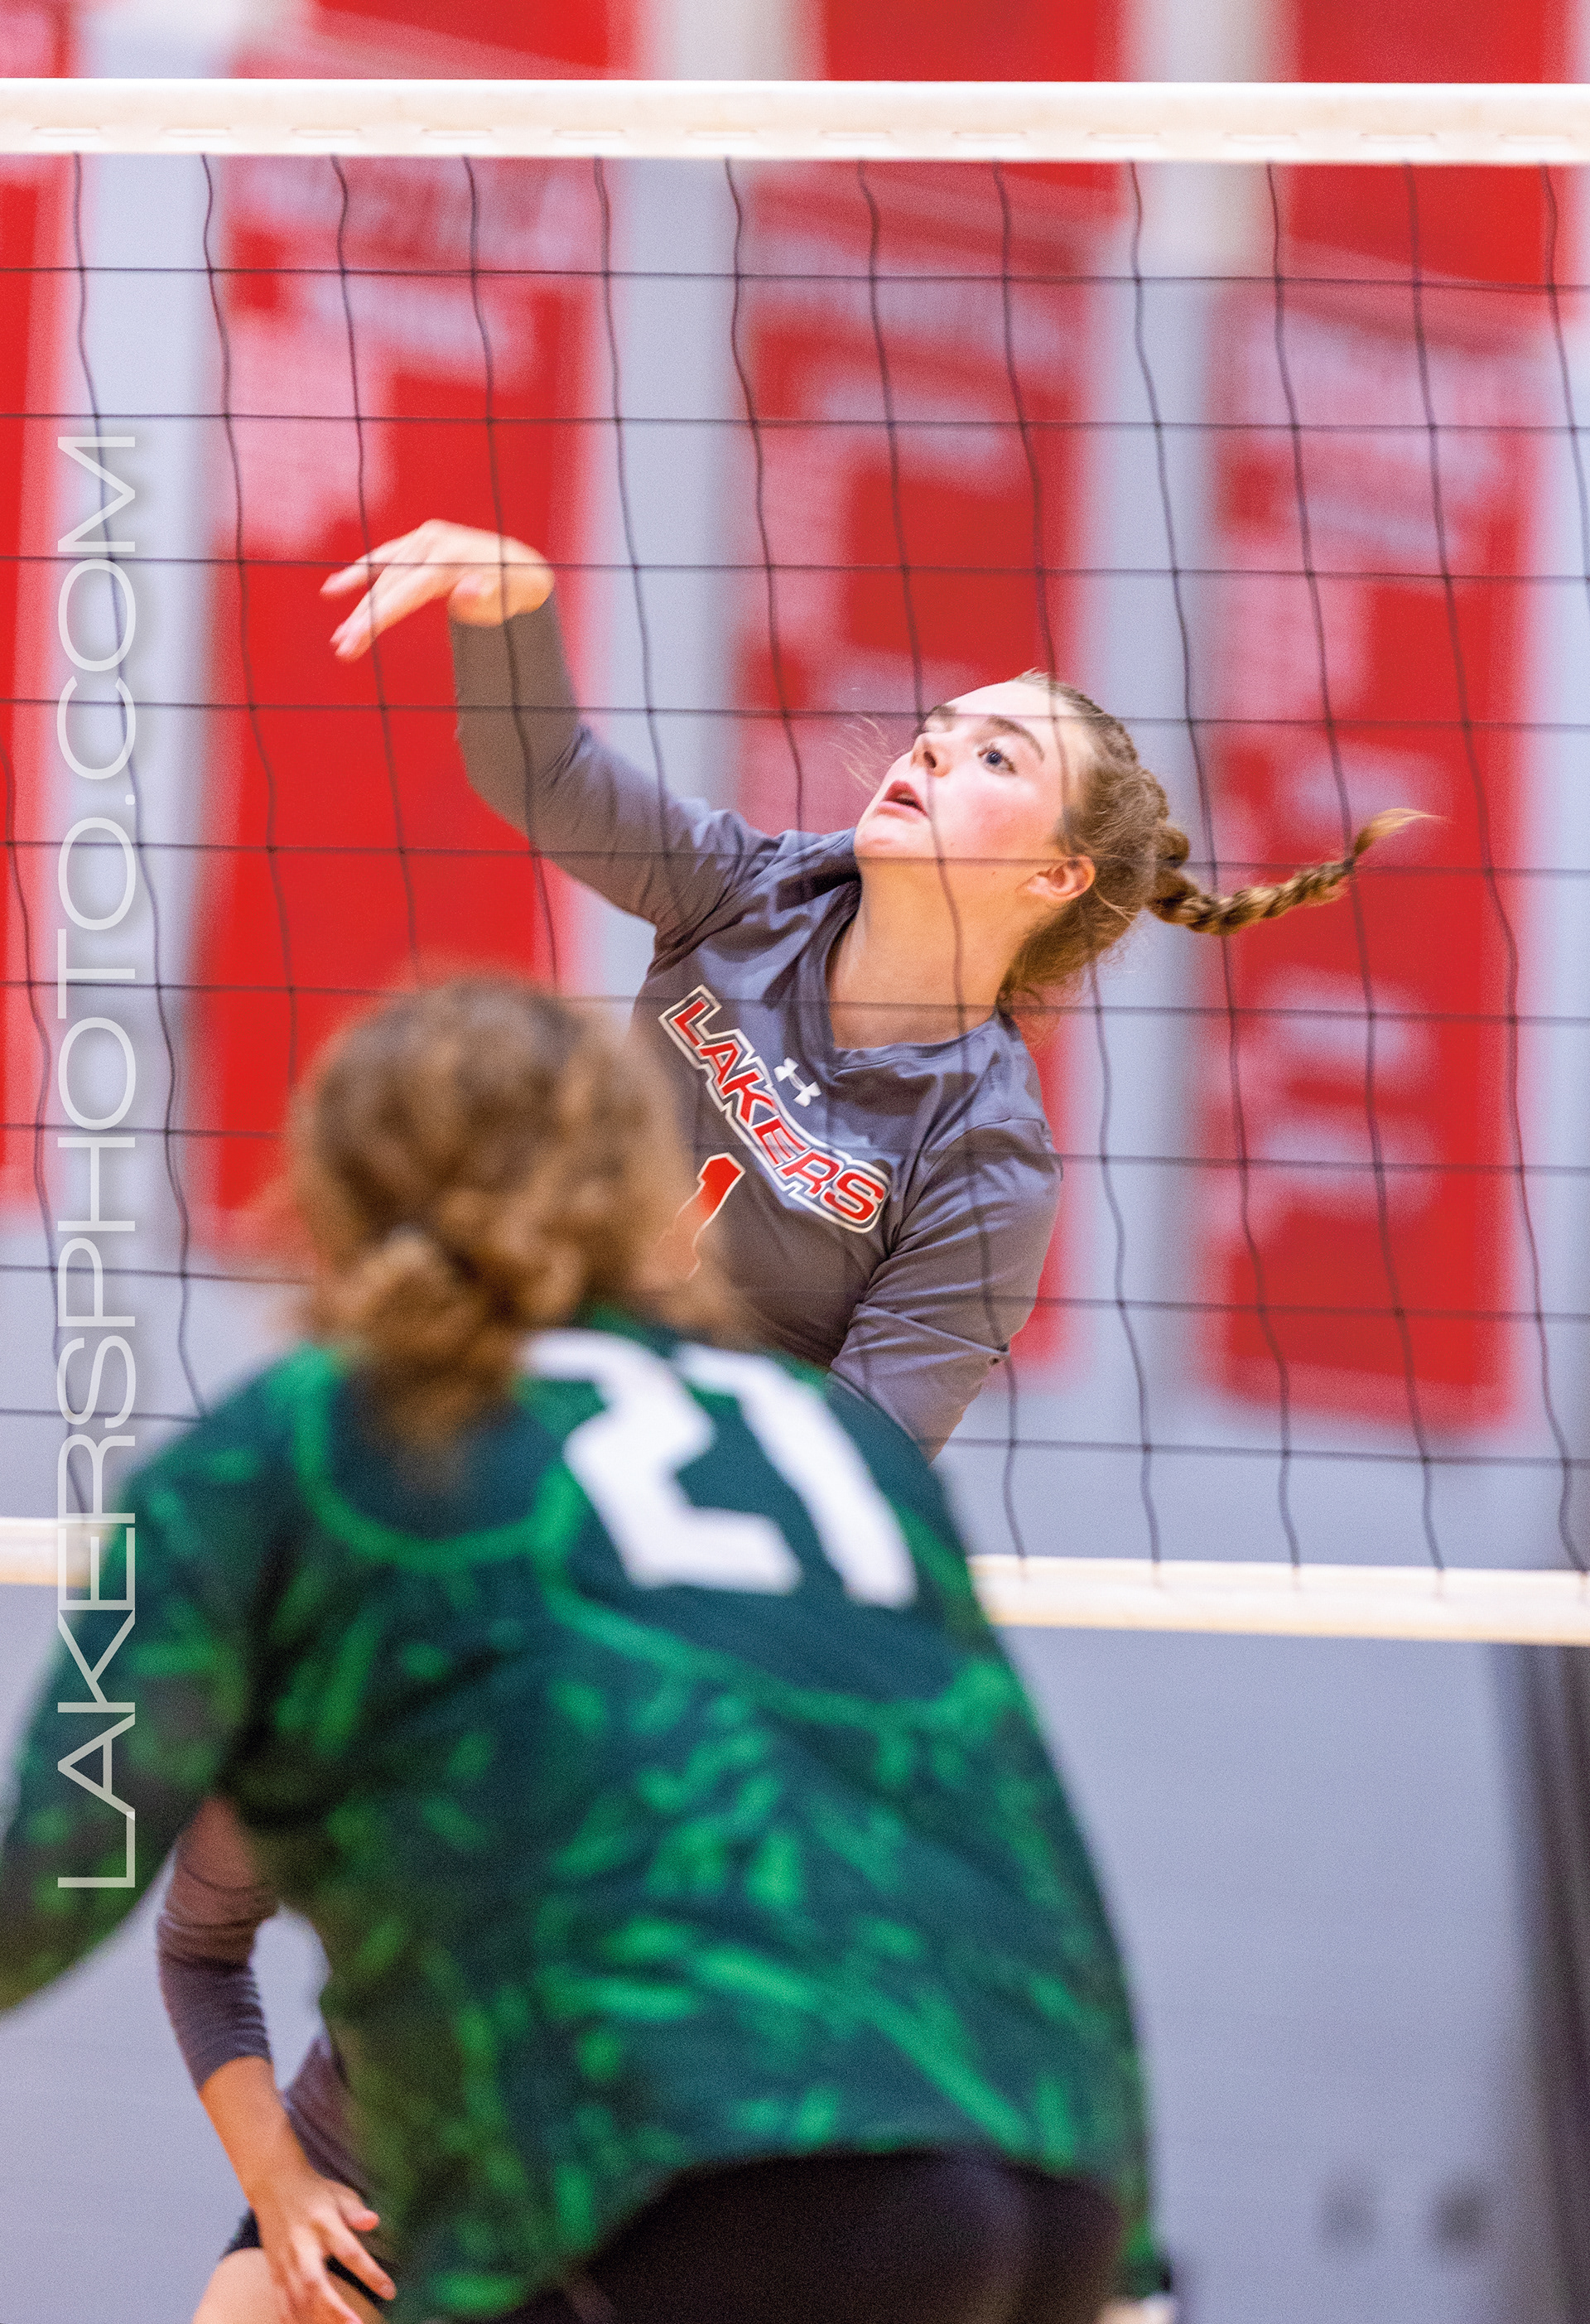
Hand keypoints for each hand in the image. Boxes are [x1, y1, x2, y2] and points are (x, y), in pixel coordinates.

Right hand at [250, 2151, 395, 2323]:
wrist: (274, 2185)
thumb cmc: (314, 2192)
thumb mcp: (339, 2194)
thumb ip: (356, 2210)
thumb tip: (374, 2221)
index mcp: (323, 2224)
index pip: (349, 2251)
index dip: (370, 2273)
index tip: (390, 2291)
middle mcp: (302, 2246)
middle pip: (316, 2283)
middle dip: (334, 2308)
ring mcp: (284, 2260)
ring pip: (297, 2298)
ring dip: (315, 2319)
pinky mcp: (273, 2270)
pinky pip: (280, 2301)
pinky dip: (290, 2318)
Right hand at [322, 518, 553, 659]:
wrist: (520, 567)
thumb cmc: (512, 592)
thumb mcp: (506, 601)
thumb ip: (483, 599)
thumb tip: (465, 591)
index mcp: (450, 558)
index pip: (405, 591)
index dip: (377, 617)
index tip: (355, 640)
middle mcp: (433, 542)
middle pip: (389, 584)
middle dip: (363, 618)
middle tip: (342, 649)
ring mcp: (424, 538)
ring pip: (382, 573)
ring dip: (357, 602)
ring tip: (339, 635)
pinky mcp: (420, 540)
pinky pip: (385, 558)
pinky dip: (362, 572)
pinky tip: (336, 587)